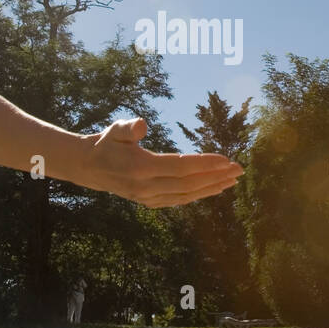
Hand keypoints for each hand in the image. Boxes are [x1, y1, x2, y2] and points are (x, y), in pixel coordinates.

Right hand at [87, 118, 242, 207]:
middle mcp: (147, 188)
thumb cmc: (107, 143)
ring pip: (187, 195)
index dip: (205, 163)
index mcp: (141, 169)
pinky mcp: (151, 203)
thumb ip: (129, 127)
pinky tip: (214, 188)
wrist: (90, 167)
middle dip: (216, 176)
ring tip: (233, 180)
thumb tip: (143, 125)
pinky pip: (180, 200)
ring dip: (212, 187)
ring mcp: (149, 198)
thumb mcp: (114, 129)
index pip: (180, 167)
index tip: (226, 158)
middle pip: (189, 184)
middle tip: (238, 168)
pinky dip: (199, 195)